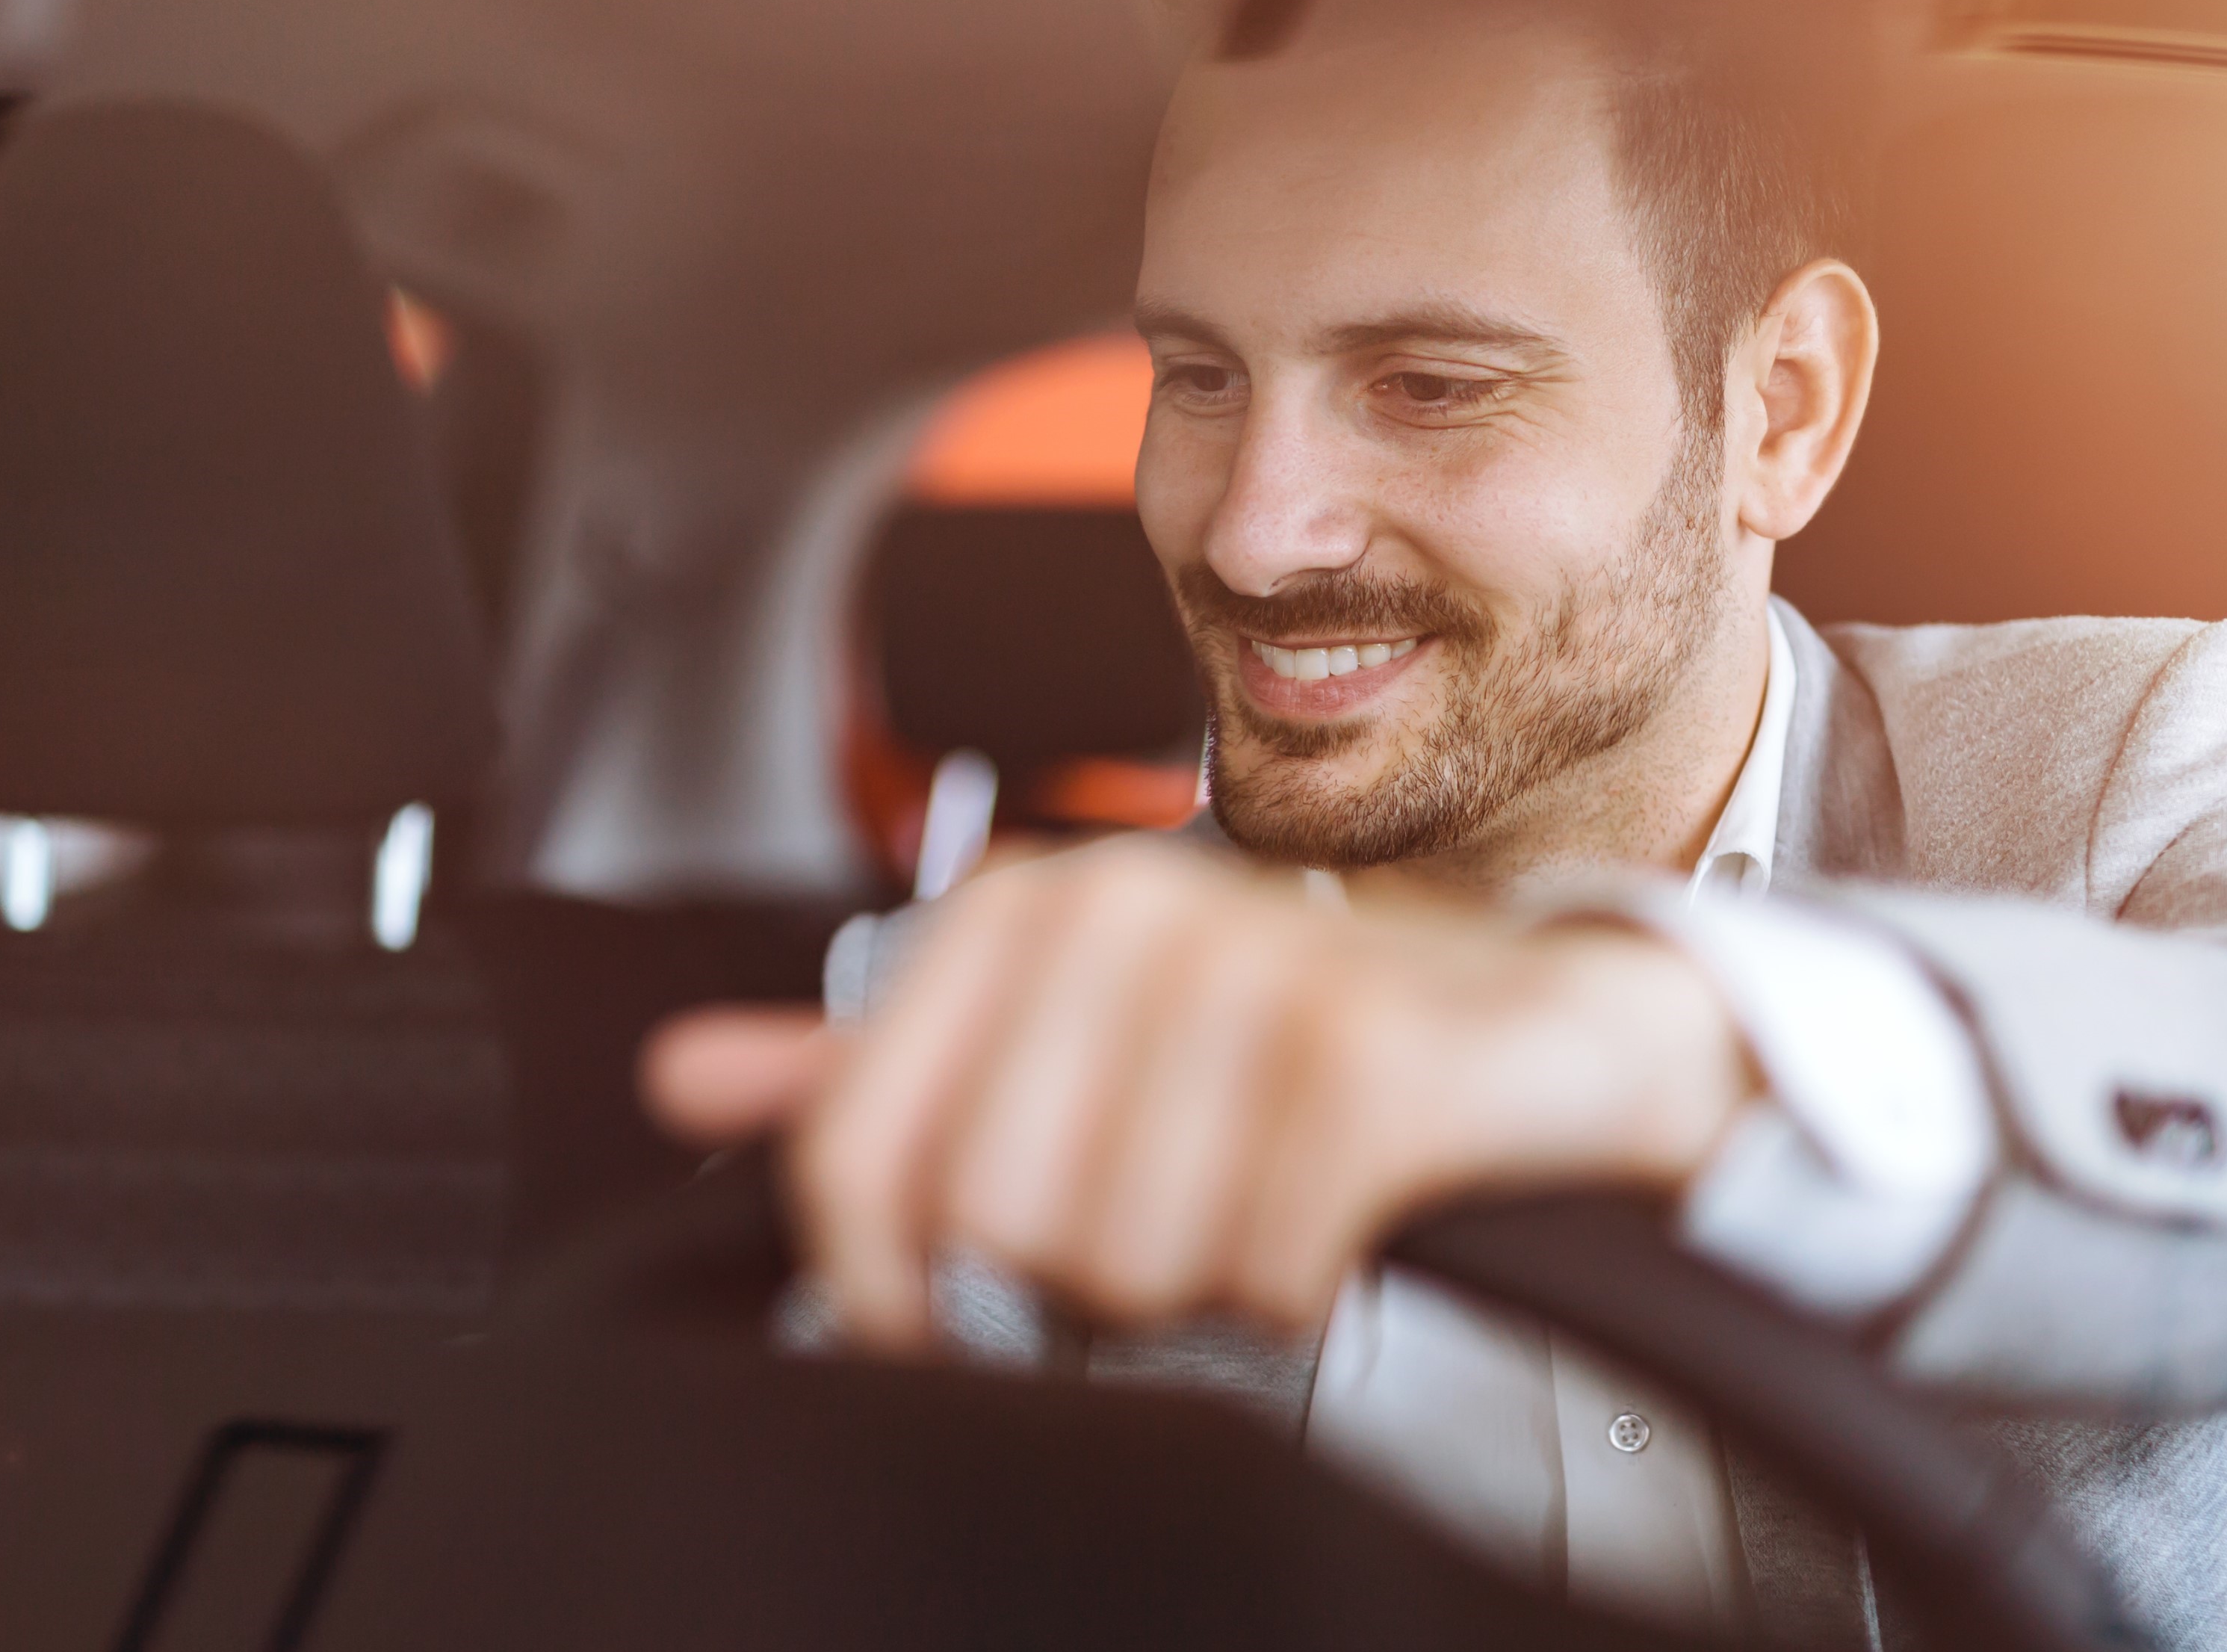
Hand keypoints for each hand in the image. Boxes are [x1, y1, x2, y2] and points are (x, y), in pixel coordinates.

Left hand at [643, 836, 1754, 1351]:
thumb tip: (675, 1075)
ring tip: (1262, 1208)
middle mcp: (1128, 908)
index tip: (944, 1319)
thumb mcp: (1071, 1040)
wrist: (1551, 1038)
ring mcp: (1256, 968)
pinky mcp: (1372, 1056)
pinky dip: (1301, 1286)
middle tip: (1177, 1221)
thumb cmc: (1293, 1051)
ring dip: (1203, 1283)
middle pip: (992, 1228)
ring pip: (1123, 1261)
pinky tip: (1342, 1224)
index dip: (883, 1285)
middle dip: (1084, 1277)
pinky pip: (1261, 1267)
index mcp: (1025, 907)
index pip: (854, 1158)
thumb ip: (879, 1068)